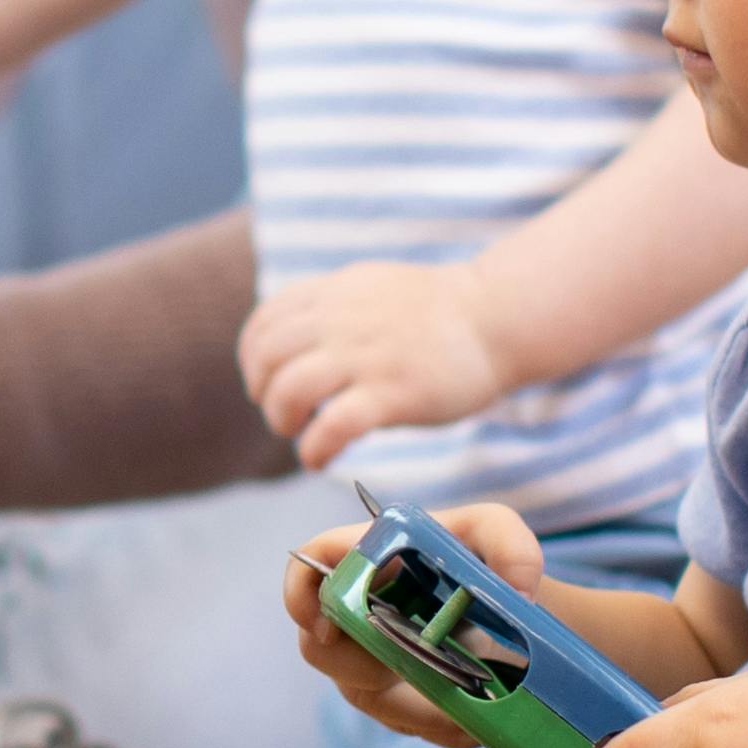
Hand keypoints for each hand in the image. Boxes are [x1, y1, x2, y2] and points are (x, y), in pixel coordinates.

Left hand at [239, 261, 513, 468]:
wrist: (495, 319)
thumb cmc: (436, 314)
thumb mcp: (372, 289)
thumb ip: (331, 307)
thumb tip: (291, 338)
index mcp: (335, 294)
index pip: (265, 323)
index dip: (252, 359)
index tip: (264, 382)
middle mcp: (342, 321)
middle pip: (268, 357)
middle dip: (264, 393)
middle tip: (285, 415)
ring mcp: (366, 356)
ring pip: (290, 389)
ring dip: (282, 419)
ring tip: (300, 433)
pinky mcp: (392, 393)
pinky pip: (332, 426)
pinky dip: (314, 448)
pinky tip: (319, 458)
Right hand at [274, 498, 537, 747]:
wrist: (508, 609)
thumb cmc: (487, 558)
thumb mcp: (500, 534)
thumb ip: (512, 547)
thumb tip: (517, 590)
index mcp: (370, 554)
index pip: (310, 564)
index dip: (300, 596)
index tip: (324, 626)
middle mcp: (358, 607)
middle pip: (321, 647)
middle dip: (363, 669)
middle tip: (417, 671)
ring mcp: (371, 654)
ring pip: (363, 693)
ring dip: (413, 707)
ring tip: (464, 709)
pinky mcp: (394, 692)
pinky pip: (398, 718)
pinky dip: (434, 722)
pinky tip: (470, 717)